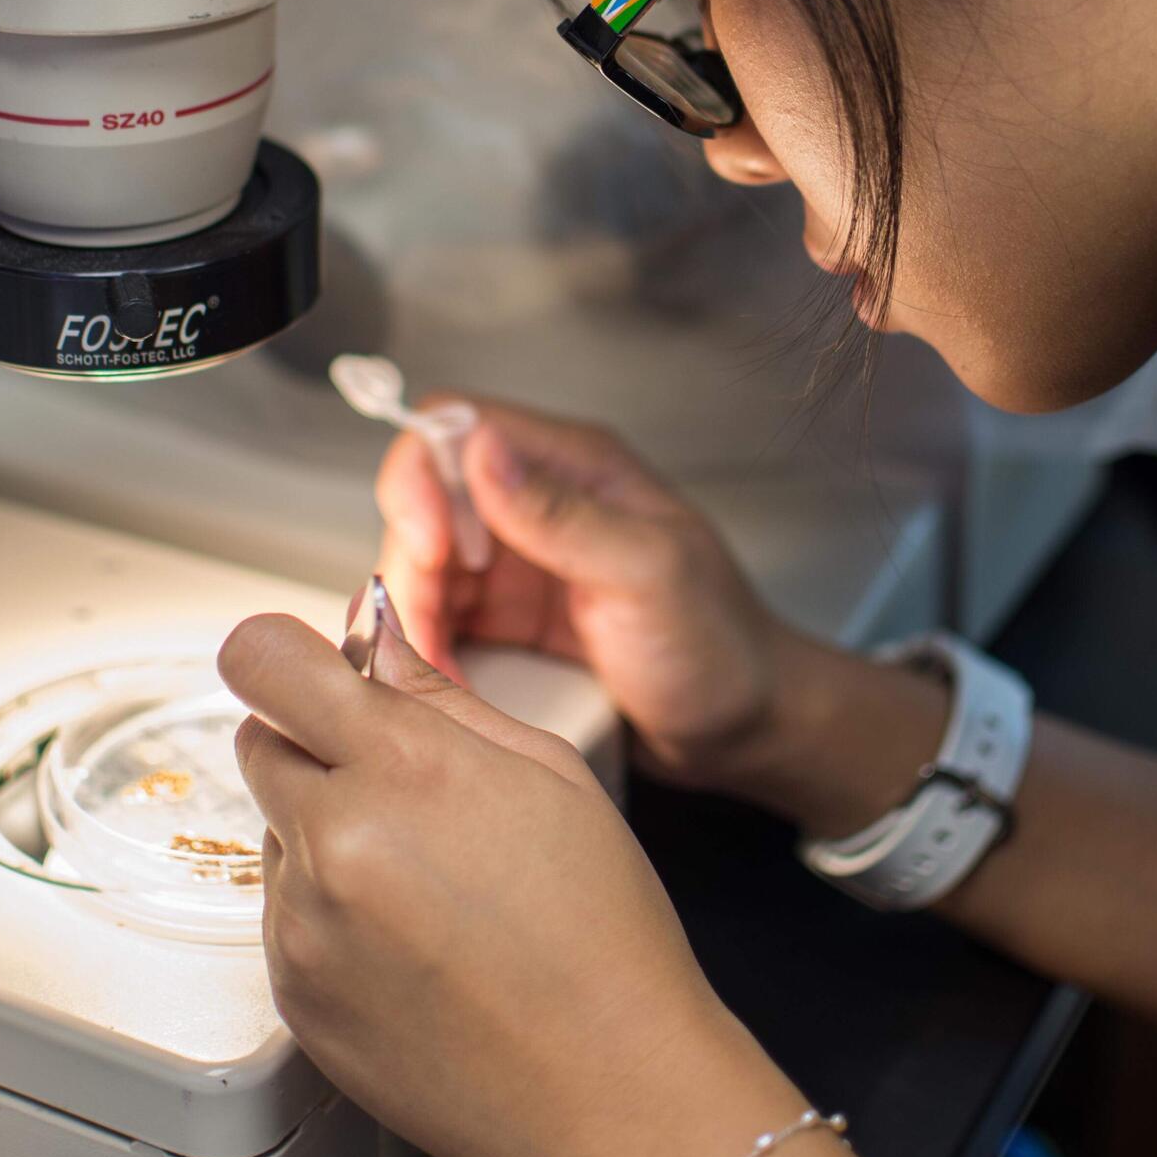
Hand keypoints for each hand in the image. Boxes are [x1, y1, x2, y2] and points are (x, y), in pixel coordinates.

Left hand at [219, 605, 742, 1156]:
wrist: (609, 1089)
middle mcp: (335, 839)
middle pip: (258, 739)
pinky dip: (328, 908)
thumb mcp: (548, 772)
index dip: (281, 655)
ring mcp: (303, 924)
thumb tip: (373, 636)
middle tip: (400, 782)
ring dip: (324, 828)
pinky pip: (281, 912)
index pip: (263, 661)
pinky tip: (411, 939)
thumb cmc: (602, 932)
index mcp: (403, 766)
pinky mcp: (292, 992)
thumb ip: (439, 695)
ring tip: (427, 881)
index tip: (306, 667)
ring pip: (274, 828)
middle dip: (313, 740)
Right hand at [376, 401, 781, 785]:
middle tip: (430, 643)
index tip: (430, 551)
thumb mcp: (648, 574)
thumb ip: (563, 514)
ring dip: (415, 624)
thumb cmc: (720, 647)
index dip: (420, 481)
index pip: (453, 428)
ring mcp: (516, 564)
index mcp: (573, 466)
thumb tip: (481, 449)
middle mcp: (534, 504)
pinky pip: (437, 621)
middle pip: (421, 506)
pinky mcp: (505, 620)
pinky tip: (452, 690)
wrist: (745, 729)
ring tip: (446, 681)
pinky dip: (430, 655)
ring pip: (419, 569)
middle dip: (412, 574)